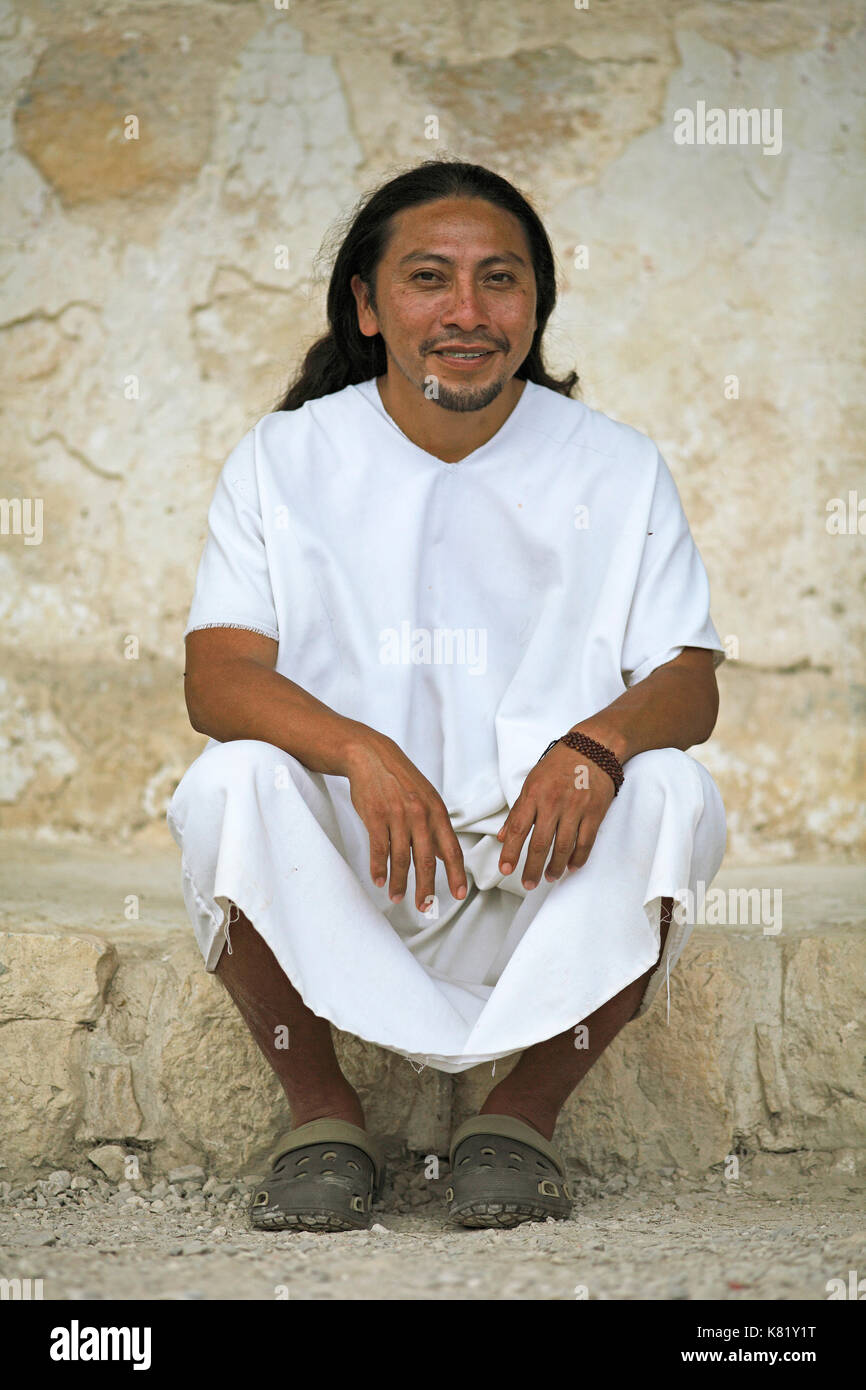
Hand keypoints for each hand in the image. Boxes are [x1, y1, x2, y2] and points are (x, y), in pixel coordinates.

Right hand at [342, 727, 467, 911]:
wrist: (371, 756)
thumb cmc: (400, 778)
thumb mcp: (426, 797)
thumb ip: (434, 826)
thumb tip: (442, 854)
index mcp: (436, 811)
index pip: (451, 848)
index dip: (456, 874)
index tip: (458, 894)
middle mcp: (420, 815)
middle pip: (425, 860)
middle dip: (426, 888)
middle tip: (425, 907)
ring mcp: (397, 815)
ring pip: (400, 859)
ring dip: (398, 882)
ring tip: (397, 897)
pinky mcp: (375, 816)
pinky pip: (379, 849)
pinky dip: (378, 868)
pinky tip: (379, 880)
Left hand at [496, 741, 615, 887]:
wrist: (594, 748)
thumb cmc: (559, 764)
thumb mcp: (532, 781)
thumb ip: (518, 810)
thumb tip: (503, 836)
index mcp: (534, 794)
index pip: (518, 828)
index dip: (510, 852)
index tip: (505, 869)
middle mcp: (553, 803)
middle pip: (540, 843)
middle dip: (532, 868)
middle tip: (528, 884)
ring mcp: (576, 809)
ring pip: (564, 847)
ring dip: (555, 867)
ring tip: (549, 877)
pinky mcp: (595, 813)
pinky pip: (585, 843)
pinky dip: (578, 858)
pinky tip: (571, 867)